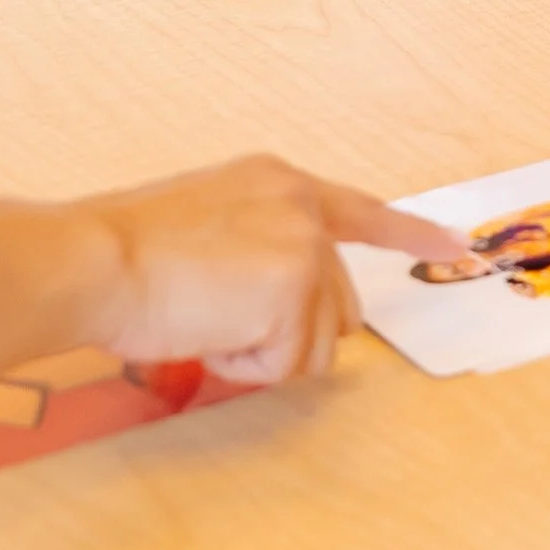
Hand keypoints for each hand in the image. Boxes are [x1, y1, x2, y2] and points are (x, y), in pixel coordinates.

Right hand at [73, 154, 470, 385]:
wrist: (93, 260)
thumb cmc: (124, 253)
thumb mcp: (208, 224)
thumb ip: (261, 248)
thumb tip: (294, 305)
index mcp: (279, 183)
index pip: (363, 212)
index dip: (412, 234)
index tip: (456, 246)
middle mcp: (303, 208)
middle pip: (339, 306)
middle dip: (291, 333)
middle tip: (218, 318)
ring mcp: (304, 249)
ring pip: (315, 346)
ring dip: (259, 352)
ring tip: (201, 318)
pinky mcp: (294, 294)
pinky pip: (287, 366)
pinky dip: (243, 367)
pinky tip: (204, 334)